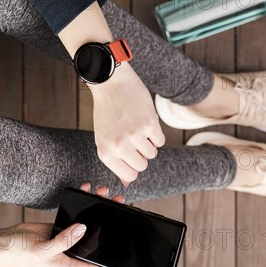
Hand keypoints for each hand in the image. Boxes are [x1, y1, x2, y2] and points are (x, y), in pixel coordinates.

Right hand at [0, 184, 124, 266]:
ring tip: (105, 192)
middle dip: (112, 221)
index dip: (116, 258)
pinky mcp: (68, 227)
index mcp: (74, 265)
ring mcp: (73, 239)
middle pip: (101, 238)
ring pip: (93, 223)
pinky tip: (89, 190)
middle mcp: (76, 253)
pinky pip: (81, 214)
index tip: (130, 244)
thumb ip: (63, 241)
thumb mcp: (42, 250)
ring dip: (100, 206)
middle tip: (120, 203)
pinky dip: (86, 202)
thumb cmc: (22, 252)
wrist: (8, 241)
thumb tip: (83, 229)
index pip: (101, 265)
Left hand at [57, 2, 165, 186]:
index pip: (130, 175)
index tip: (131, 154)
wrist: (112, 83)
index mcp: (106, 152)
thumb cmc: (107, 111)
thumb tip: (128, 183)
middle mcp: (120, 146)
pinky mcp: (150, 124)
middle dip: (142, 154)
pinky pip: (160, 141)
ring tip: (137, 127)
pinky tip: (145, 121)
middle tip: (134, 138)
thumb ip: (116, 160)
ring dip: (149, 142)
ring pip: (152, 153)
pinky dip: (156, 133)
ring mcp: (135, 136)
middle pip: (143, 165)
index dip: (133, 165)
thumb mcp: (105, 138)